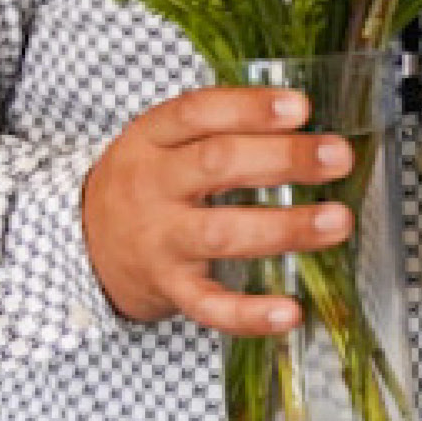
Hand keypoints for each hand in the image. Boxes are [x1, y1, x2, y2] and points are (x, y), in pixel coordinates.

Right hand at [80, 86, 355, 332]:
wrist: (84, 243)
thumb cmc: (148, 184)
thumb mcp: (163, 142)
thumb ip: (221, 130)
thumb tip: (307, 126)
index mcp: (151, 139)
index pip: (197, 112)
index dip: (248, 108)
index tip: (300, 106)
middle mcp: (151, 185)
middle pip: (216, 165)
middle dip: (283, 159)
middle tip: (337, 157)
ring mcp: (158, 239)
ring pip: (220, 232)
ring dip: (284, 228)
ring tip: (337, 221)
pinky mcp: (167, 287)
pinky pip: (207, 304)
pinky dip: (248, 313)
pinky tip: (289, 312)